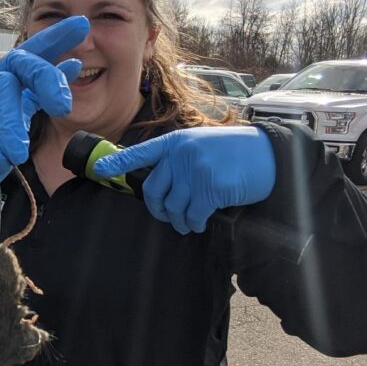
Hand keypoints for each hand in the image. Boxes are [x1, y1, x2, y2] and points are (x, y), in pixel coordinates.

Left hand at [0, 16, 89, 260]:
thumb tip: (7, 152)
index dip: (10, 118)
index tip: (17, 155)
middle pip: (11, 67)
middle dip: (40, 72)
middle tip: (61, 101)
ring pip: (26, 74)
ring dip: (52, 58)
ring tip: (79, 37)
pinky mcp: (7, 126)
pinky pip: (32, 97)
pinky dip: (54, 79)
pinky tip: (75, 63)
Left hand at [92, 126, 275, 233]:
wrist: (268, 152)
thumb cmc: (232, 152)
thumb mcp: (200, 144)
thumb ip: (177, 158)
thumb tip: (157, 183)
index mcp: (175, 142)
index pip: (139, 153)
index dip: (117, 162)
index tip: (98, 169)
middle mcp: (181, 154)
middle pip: (152, 190)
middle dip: (157, 209)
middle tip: (166, 216)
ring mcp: (196, 170)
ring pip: (172, 206)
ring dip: (177, 220)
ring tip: (186, 222)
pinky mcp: (211, 187)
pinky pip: (192, 214)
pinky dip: (193, 223)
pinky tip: (198, 223)